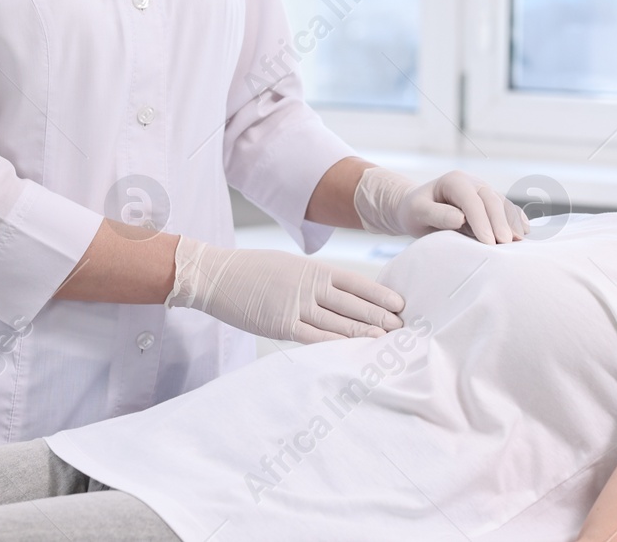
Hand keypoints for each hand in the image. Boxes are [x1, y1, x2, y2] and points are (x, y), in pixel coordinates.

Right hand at [164, 236, 404, 342]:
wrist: (214, 275)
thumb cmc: (251, 270)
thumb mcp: (288, 265)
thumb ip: (313, 279)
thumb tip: (337, 293)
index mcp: (313, 269)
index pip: (356, 283)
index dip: (380, 295)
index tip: (399, 305)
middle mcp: (309, 286)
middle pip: (353, 304)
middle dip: (380, 317)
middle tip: (402, 329)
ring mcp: (296, 305)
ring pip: (339, 322)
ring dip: (364, 333)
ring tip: (385, 342)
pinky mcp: (281, 325)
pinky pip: (315, 338)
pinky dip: (336, 345)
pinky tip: (353, 351)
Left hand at [353, 167, 529, 243]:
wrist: (417, 209)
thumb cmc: (415, 211)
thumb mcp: (418, 212)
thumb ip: (437, 214)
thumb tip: (459, 218)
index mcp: (454, 181)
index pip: (471, 200)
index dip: (481, 220)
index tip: (487, 241)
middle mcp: (472, 183)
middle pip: (491, 201)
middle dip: (499, 223)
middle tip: (504, 244)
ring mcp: (483, 192)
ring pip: (502, 204)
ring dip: (511, 222)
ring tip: (518, 241)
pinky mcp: (490, 203)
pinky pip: (506, 209)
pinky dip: (516, 219)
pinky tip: (525, 231)